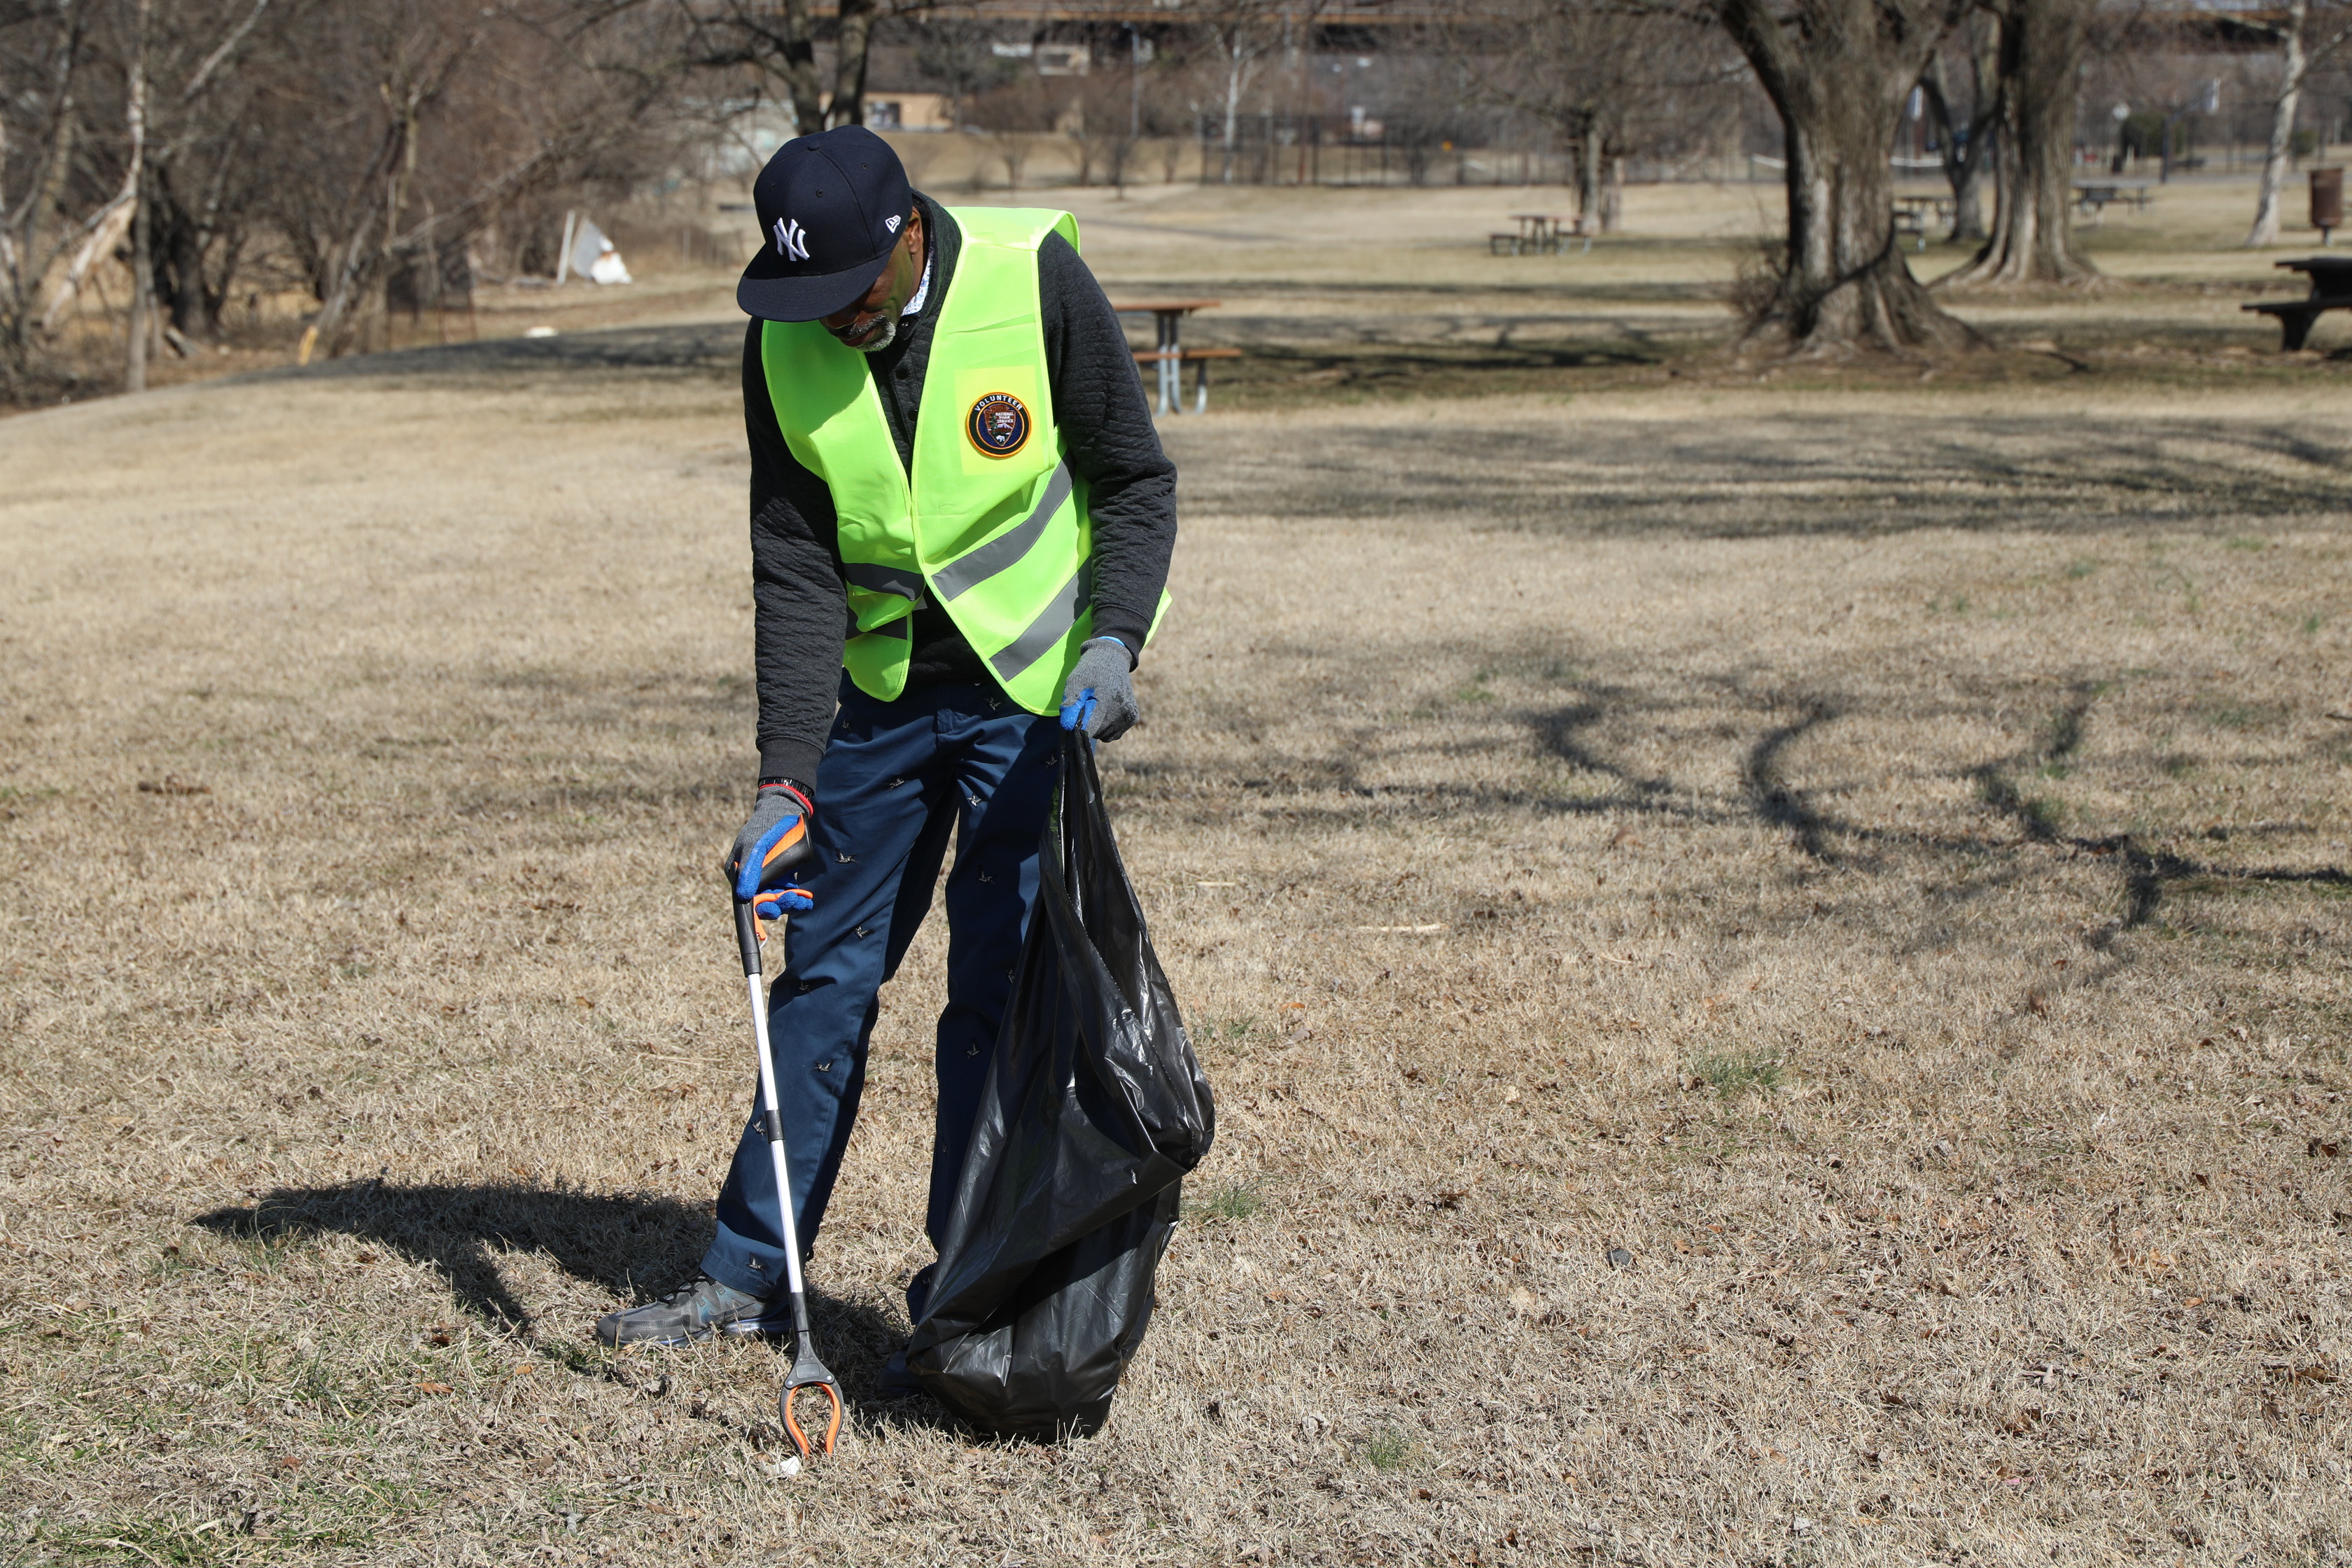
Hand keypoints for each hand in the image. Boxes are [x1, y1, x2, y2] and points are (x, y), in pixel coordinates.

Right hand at [726, 781, 815, 921]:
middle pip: (761, 902)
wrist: (784, 810)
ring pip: (776, 899)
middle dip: (777, 905)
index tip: (771, 913)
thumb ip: (750, 869)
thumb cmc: (765, 825)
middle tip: (792, 900)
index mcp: (737, 873)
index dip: (757, 910)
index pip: (744, 899)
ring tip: (802, 900)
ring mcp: (766, 877)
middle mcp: (750, 878)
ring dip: (789, 903)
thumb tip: (743, 895)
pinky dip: (796, 898)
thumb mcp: (755, 845)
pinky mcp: (781, 876)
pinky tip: (806, 900)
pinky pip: (787, 892)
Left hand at [1059, 637, 1137, 740]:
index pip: (1089, 729)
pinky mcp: (1132, 718)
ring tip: (1097, 707)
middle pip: (1096, 734)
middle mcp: (1120, 709)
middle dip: (1088, 725)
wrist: (1111, 660)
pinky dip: (1107, 727)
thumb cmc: (1089, 673)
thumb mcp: (1074, 683)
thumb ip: (1070, 705)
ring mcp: (1128, 714)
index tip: (1075, 719)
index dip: (1078, 728)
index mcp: (1105, 700)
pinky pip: (1114, 734)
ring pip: (1105, 736)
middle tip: (1087, 707)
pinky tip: (1106, 711)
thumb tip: (1069, 727)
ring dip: (1098, 727)